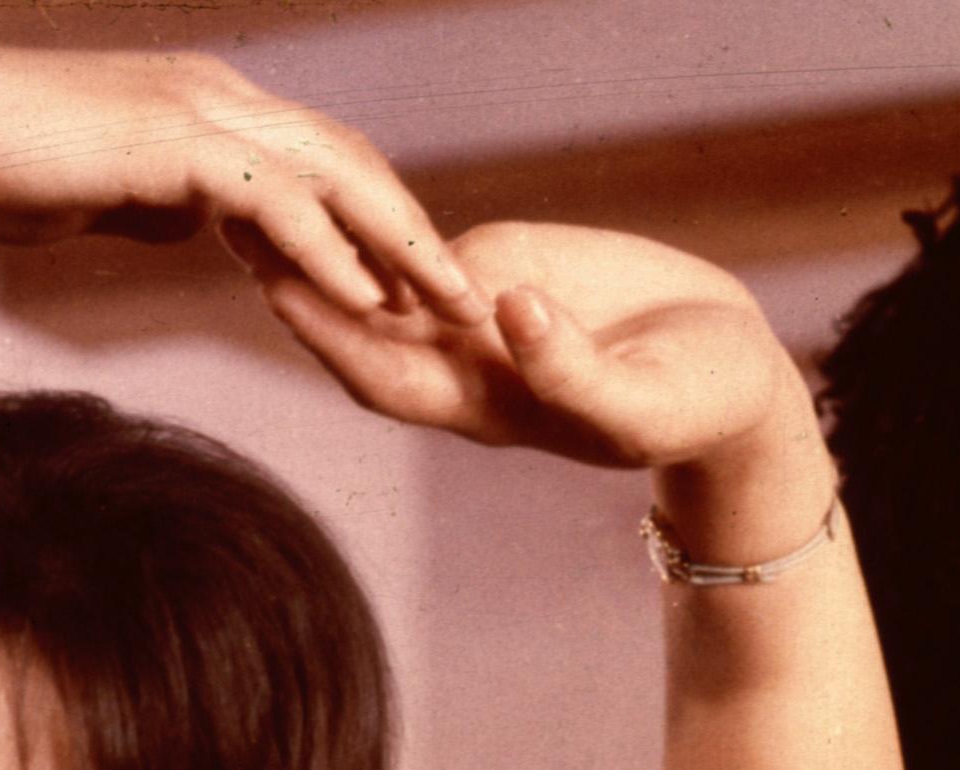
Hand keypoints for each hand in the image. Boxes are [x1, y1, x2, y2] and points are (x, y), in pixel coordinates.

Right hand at [0, 48, 486, 323]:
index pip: (320, 161)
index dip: (376, 220)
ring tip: (447, 302)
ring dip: (397, 240)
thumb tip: (196, 227)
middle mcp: (217, 96)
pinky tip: (365, 298)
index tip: (421, 286)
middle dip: (415, 229)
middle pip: (350, 160)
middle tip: (471, 297)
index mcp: (205, 108)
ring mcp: (197, 111)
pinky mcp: (170, 142)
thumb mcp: (101, 192)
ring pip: (333, 173)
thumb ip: (161, 202)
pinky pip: (275, 200)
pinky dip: (327, 250)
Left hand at [247, 220, 815, 484]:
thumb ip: (571, 369)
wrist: (728, 367)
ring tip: (249, 178)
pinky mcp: (496, 264)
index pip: (383, 374)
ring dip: (314, 236)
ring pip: (373, 277)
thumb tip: (505, 313)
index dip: (330, 334)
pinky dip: (367, 214)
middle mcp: (458, 362)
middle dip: (293, 276)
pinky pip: (415, 242)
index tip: (281, 285)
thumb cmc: (692, 403)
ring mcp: (471, 312)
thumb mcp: (640, 398)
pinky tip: (318, 173)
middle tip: (232, 214)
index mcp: (482, 406)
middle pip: (355, 323)